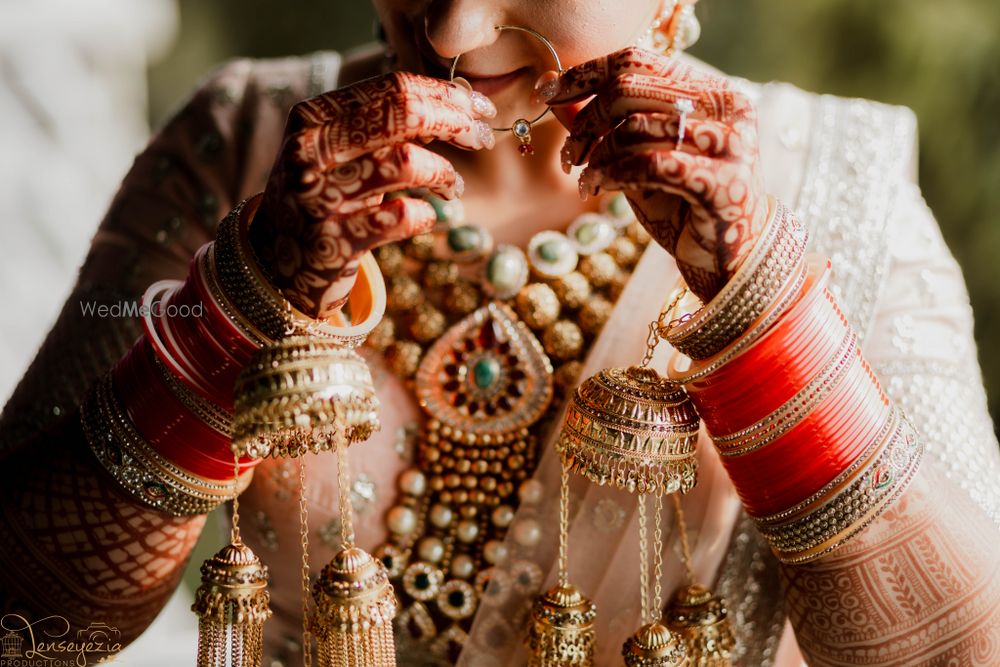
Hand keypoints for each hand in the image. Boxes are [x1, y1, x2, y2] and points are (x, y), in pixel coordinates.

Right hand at [251, 72, 496, 318]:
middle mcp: (309, 151)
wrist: (277, 264)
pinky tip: (427, 215)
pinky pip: (402, 217)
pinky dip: (426, 214)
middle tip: (480, 138)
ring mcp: (319, 197)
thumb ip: (386, 126)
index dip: (445, 95)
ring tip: (453, 187)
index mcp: (313, 117)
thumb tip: (457, 103)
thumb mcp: (340, 152)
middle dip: (454, 122)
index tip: (479, 108)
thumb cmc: (324, 197)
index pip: (392, 89)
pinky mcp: (335, 242)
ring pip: (407, 163)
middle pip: (402, 115)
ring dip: (444, 173)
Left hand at [541, 47, 767, 302]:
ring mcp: (729, 144)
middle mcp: (726, 108)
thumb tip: (553, 94)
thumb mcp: (637, 158)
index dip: (584, 74)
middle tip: (570, 158)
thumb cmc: (681, 204)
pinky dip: (613, 174)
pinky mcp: (722, 182)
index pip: (636, 60)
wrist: (727, 256)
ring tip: (586, 180)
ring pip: (634, 127)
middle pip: (628, 90)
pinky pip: (649, 164)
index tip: (546, 92)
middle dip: (585, 123)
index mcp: (708, 91)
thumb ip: (604, 125)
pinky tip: (599, 189)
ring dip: (596, 156)